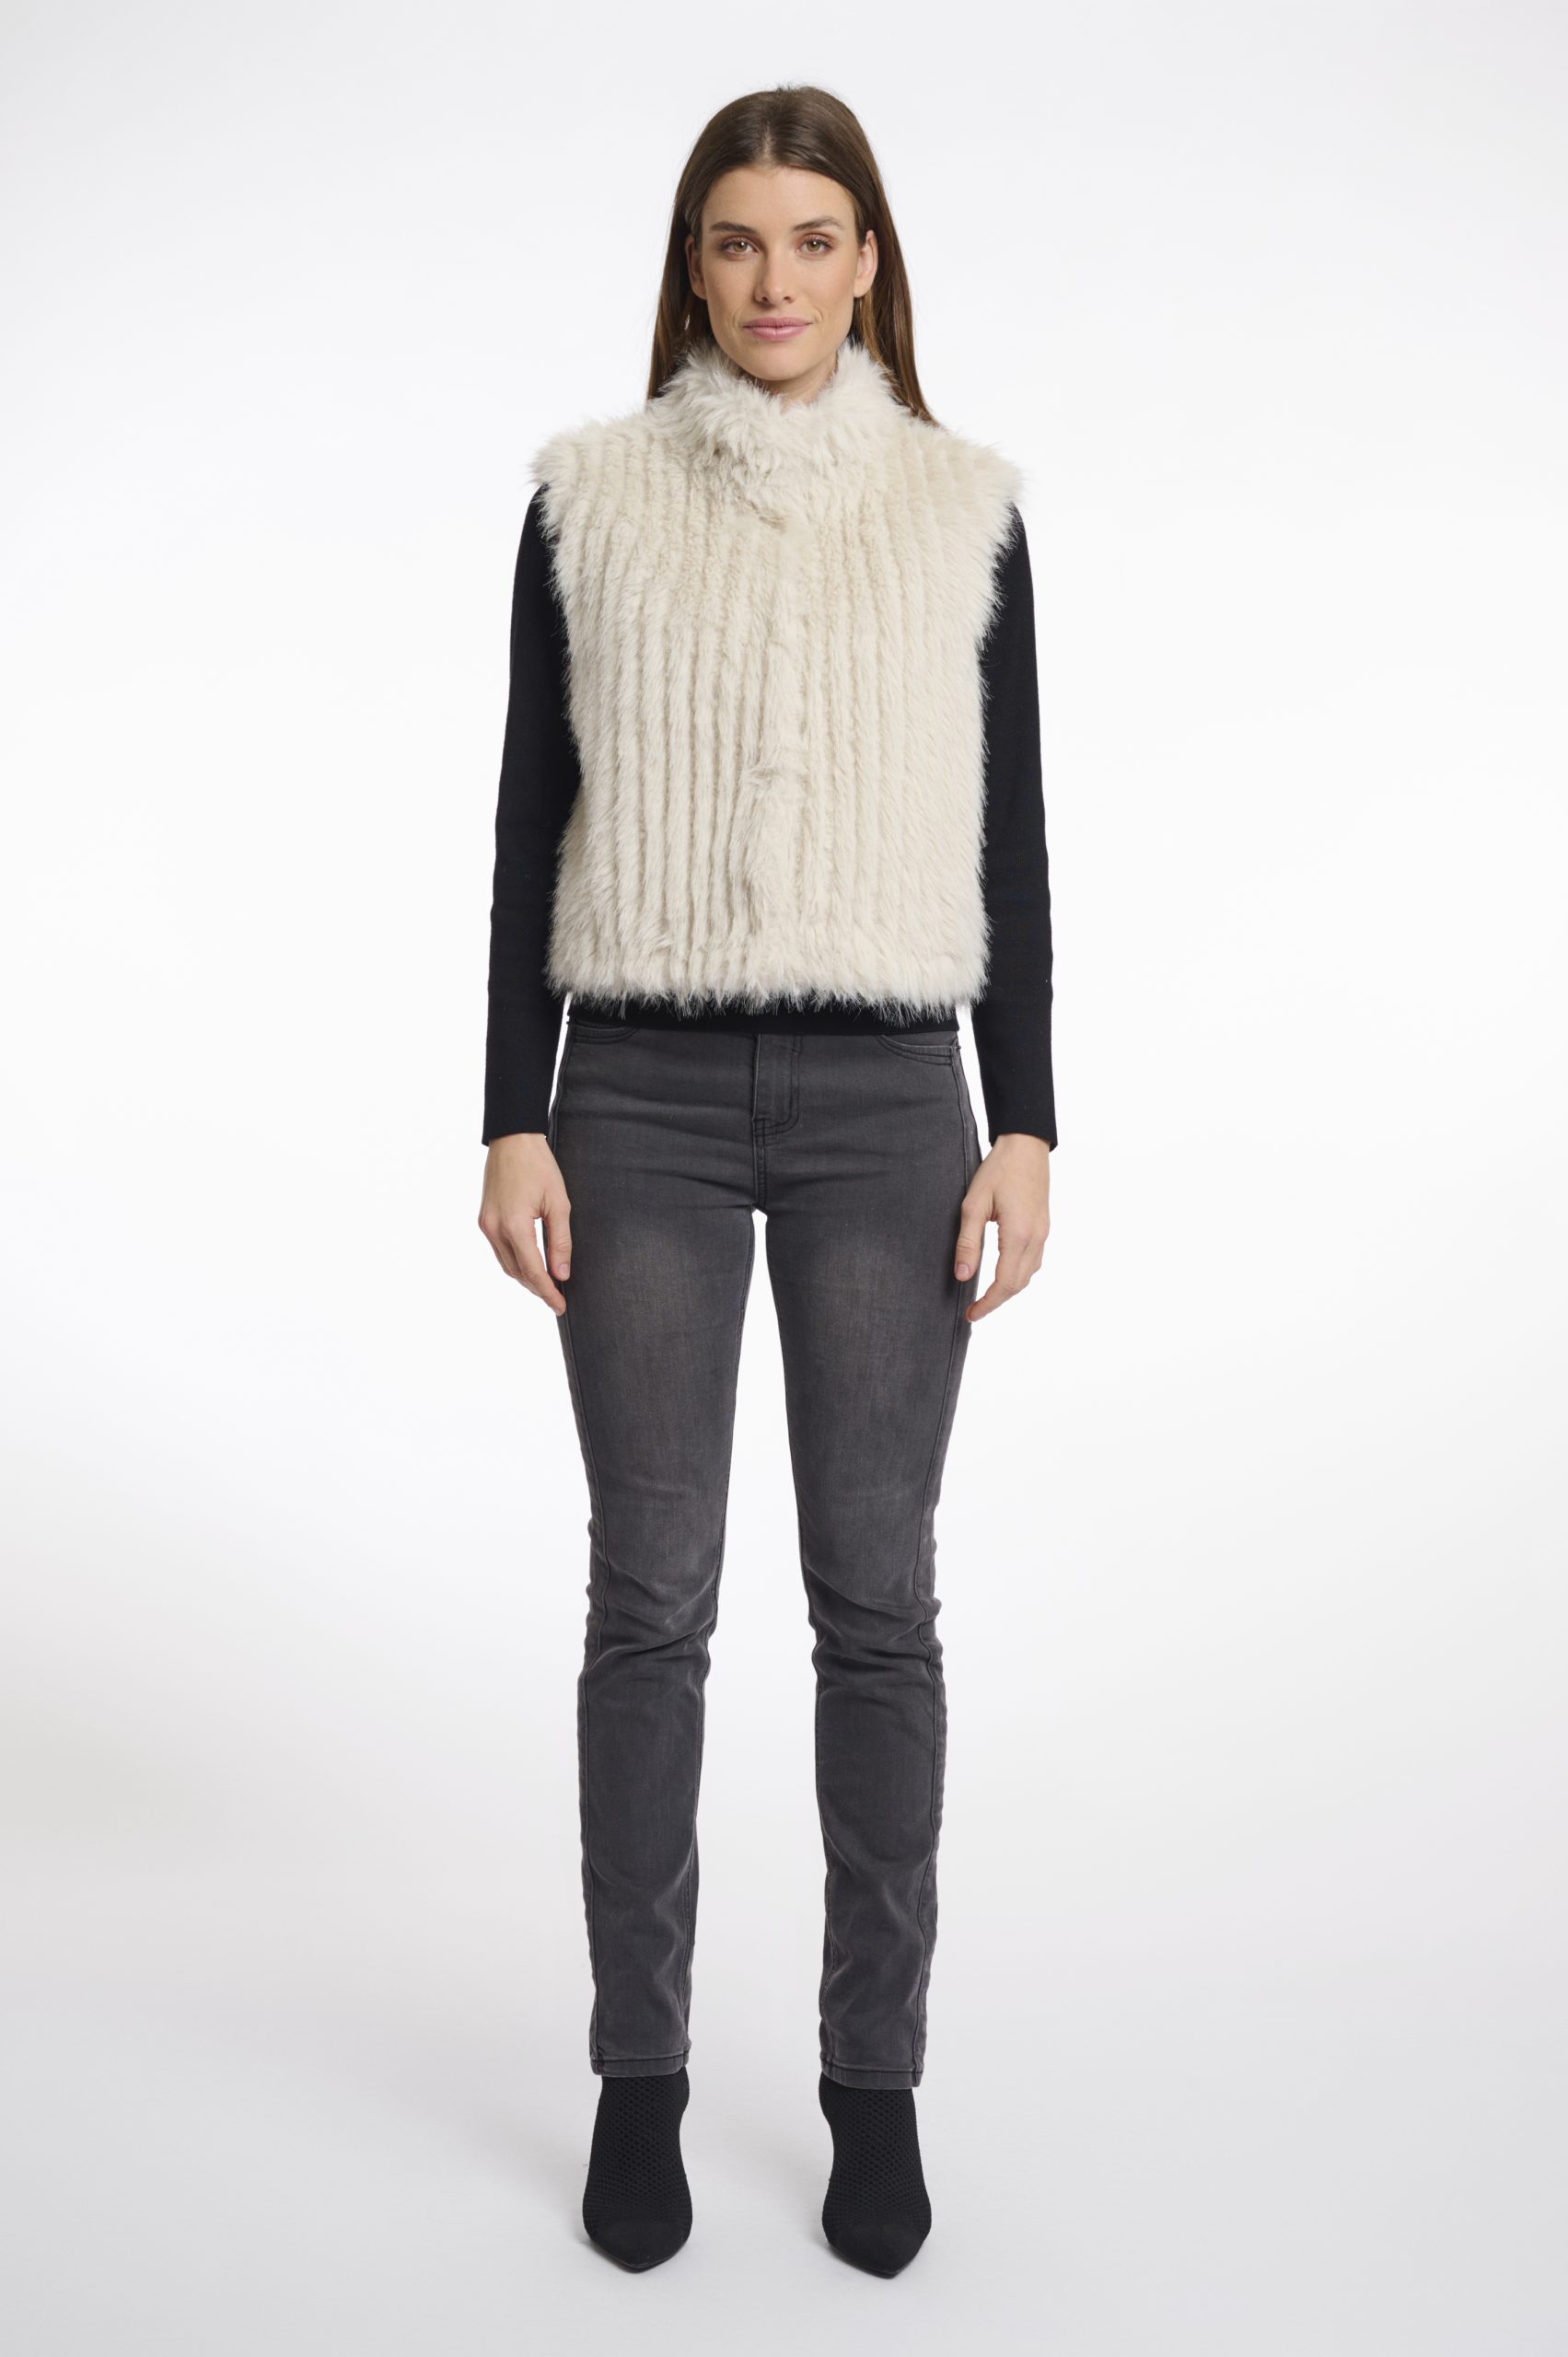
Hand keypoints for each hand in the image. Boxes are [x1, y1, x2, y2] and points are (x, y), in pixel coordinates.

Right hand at [478, 1134, 572, 1314]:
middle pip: (517, 1273)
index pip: (533, 1272)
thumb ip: (560, 1241)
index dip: (548, 1292)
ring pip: (506, 1265)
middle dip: (538, 1289)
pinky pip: (499, 1251)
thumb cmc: (539, 1166)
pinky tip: (531, 1265)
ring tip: (547, 1286)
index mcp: (514, 1226)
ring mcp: (486, 1225)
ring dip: (526, 1277)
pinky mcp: (484, 1219)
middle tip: (558, 1299)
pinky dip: (515, 1262)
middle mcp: (494, 1229)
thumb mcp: (559, 1203)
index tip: (561, 1306)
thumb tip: (562, 1273)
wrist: (512, 1139)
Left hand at [954, 1133, 1050, 1322]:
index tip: (971, 1315)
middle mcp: (1036, 1238)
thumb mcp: (973, 1204)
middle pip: (1019, 1284)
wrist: (1026, 1145)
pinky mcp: (1043, 1226)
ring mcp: (1043, 1233)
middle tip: (974, 1310)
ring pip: (1029, 1275)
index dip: (988, 1304)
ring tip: (986, 1296)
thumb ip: (967, 1242)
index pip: (1005, 1284)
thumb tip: (962, 1276)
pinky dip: (1019, 1274)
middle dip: (997, 1301)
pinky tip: (1004, 1272)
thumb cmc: (998, 1170)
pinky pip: (1034, 1261)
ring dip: (1009, 1289)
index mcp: (1019, 1235)